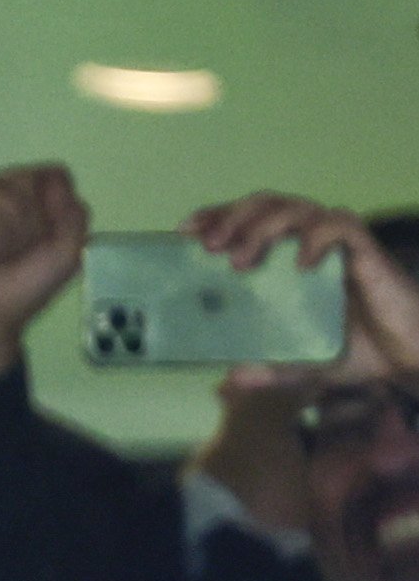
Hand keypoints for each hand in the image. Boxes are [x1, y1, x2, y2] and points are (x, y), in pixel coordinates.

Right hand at [0, 165, 89, 381]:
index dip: (51, 206)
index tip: (41, 240)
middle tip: (13, 253)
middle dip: (30, 219)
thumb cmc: (22, 288)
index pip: (47, 175)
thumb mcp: (66, 251)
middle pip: (26, 178)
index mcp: (19, 198)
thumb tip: (55, 176)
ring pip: (2, 191)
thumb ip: (73, 211)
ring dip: (7, 231)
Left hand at [191, 193, 418, 380]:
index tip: (184, 231)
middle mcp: (310, 244)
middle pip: (267, 203)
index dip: (217, 216)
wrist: (407, 356)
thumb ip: (272, 369)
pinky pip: (340, 225)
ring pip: (298, 207)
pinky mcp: (367, 252)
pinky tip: (303, 263)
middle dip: (232, 216)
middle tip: (208, 245)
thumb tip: (233, 377)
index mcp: (287, 259)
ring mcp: (337, 245)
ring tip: (240, 260)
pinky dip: (317, 236)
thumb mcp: (303, 364)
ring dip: (262, 226)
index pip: (248, 221)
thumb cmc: (356, 350)